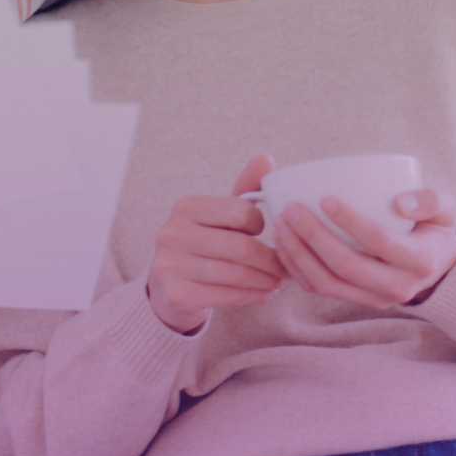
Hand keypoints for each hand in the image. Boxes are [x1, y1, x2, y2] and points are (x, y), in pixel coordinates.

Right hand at [147, 155, 286, 333]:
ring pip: (237, 274)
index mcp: (186, 207)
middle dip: (272, 261)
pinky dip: (253, 296)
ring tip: (279, 282)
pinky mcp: (176, 294)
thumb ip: (244, 189)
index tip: (271, 235)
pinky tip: (265, 294)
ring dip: (266, 280)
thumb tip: (266, 159)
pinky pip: (227, 296)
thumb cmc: (202, 246)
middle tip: (288, 268)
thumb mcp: (220, 216)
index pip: (240, 212)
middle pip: (241, 247)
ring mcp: (171, 264)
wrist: (167, 288)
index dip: (263, 226)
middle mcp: (173, 232)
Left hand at [269, 188, 455, 309]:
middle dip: (312, 238)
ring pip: (328, 284)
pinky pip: (321, 290)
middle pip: (345, 266)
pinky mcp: (358, 301)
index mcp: (419, 260)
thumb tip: (400, 202)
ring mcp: (375, 298)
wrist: (439, 264)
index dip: (350, 221)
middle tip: (290, 210)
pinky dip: (298, 269)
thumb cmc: (436, 227)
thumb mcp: (446, 208)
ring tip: (280, 226)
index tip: (325, 198)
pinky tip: (284, 245)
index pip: (378, 241)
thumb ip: (430, 200)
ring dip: (299, 256)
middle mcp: (397, 286)